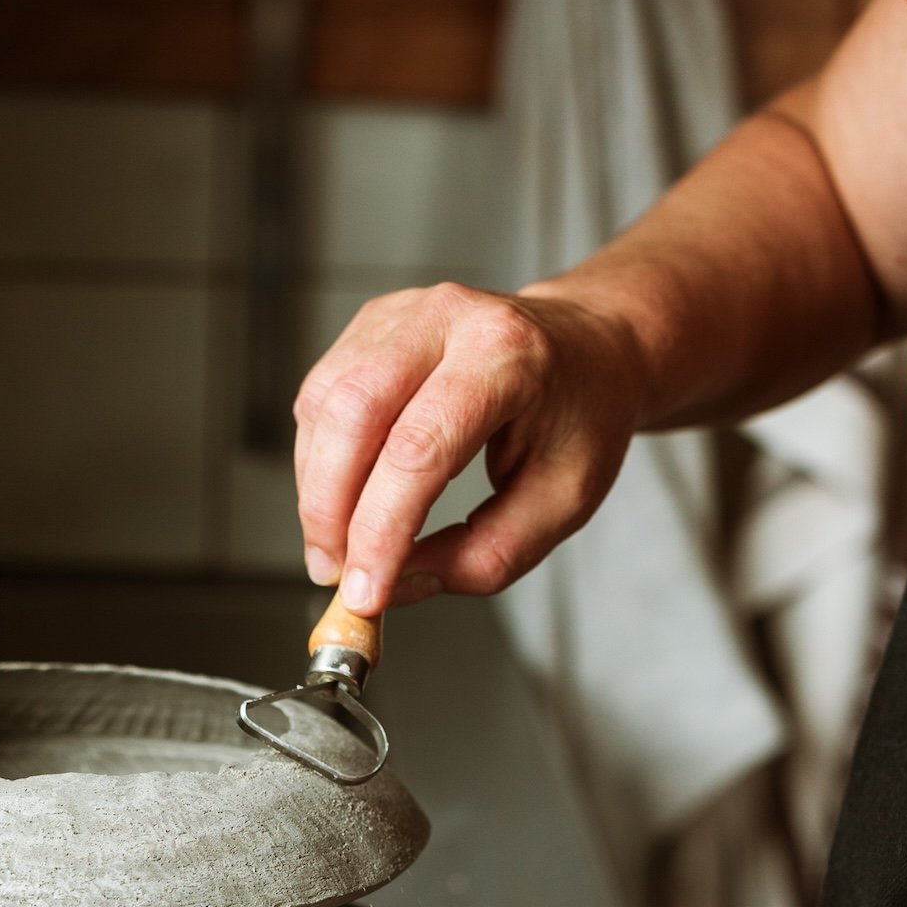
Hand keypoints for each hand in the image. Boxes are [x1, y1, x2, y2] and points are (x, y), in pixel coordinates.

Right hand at [292, 283, 645, 613]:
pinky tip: (342, 496)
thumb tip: (399, 585)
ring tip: (338, 545)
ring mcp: (402, 314)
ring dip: (316, 490)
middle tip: (335, 574)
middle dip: (329, 510)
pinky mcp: (372, 324)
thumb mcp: (562, 503)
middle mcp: (447, 318)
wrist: (590, 345)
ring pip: (324, 406)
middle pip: (353, 415)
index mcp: (508, 356)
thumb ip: (485, 556)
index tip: (365, 593)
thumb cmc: (581, 419)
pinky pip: (320, 398)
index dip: (380, 529)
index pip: (419, 449)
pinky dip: (318, 460)